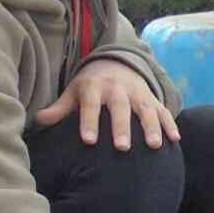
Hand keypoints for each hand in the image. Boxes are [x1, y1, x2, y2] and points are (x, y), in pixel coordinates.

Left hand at [33, 59, 179, 151]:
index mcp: (95, 86)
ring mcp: (137, 93)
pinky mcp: (152, 99)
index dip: (89, 122)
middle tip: (122, 148)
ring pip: (145, 110)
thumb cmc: (90, 87)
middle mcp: (117, 88)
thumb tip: (38, 120)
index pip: (91, 105)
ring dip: (151, 127)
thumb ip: (60, 108)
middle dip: (122, 127)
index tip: (88, 141)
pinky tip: (174, 140)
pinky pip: (163, 111)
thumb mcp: (73, 92)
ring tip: (153, 146)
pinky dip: (170, 124)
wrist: (116, 64)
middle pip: (120, 108)